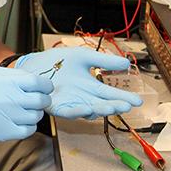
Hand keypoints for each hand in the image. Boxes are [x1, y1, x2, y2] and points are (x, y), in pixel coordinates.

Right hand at [0, 68, 52, 140]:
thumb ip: (16, 76)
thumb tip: (39, 82)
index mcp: (5, 82)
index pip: (39, 83)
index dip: (46, 86)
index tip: (44, 88)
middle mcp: (7, 99)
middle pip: (41, 101)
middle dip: (42, 100)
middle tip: (35, 100)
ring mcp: (5, 117)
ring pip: (36, 117)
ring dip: (33, 113)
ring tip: (21, 110)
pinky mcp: (1, 132)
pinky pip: (27, 131)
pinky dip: (27, 126)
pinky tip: (18, 121)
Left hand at [15, 47, 141, 118]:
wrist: (33, 63)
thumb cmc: (57, 60)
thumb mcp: (83, 57)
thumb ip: (103, 61)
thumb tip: (127, 64)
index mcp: (91, 87)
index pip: (111, 94)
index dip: (124, 98)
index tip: (138, 100)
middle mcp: (83, 98)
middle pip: (102, 105)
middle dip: (115, 106)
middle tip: (127, 105)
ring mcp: (71, 104)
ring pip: (88, 111)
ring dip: (100, 110)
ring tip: (111, 107)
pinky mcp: (57, 107)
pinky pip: (69, 112)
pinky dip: (79, 111)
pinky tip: (88, 108)